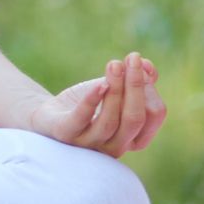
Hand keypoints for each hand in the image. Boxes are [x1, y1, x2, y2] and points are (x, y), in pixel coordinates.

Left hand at [23, 52, 165, 158]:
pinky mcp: (66, 135)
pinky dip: (91, 101)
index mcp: (133, 136)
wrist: (49, 113)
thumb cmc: (88, 102)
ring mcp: (90, 144)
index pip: (154, 115)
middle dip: (136, 86)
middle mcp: (116, 145)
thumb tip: (147, 66)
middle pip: (135, 119)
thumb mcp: (115, 89)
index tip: (140, 62)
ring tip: (114, 64)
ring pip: (110, 122)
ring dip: (115, 90)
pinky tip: (99, 84)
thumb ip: (136, 80)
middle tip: (132, 58)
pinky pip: (81, 121)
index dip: (151, 88)